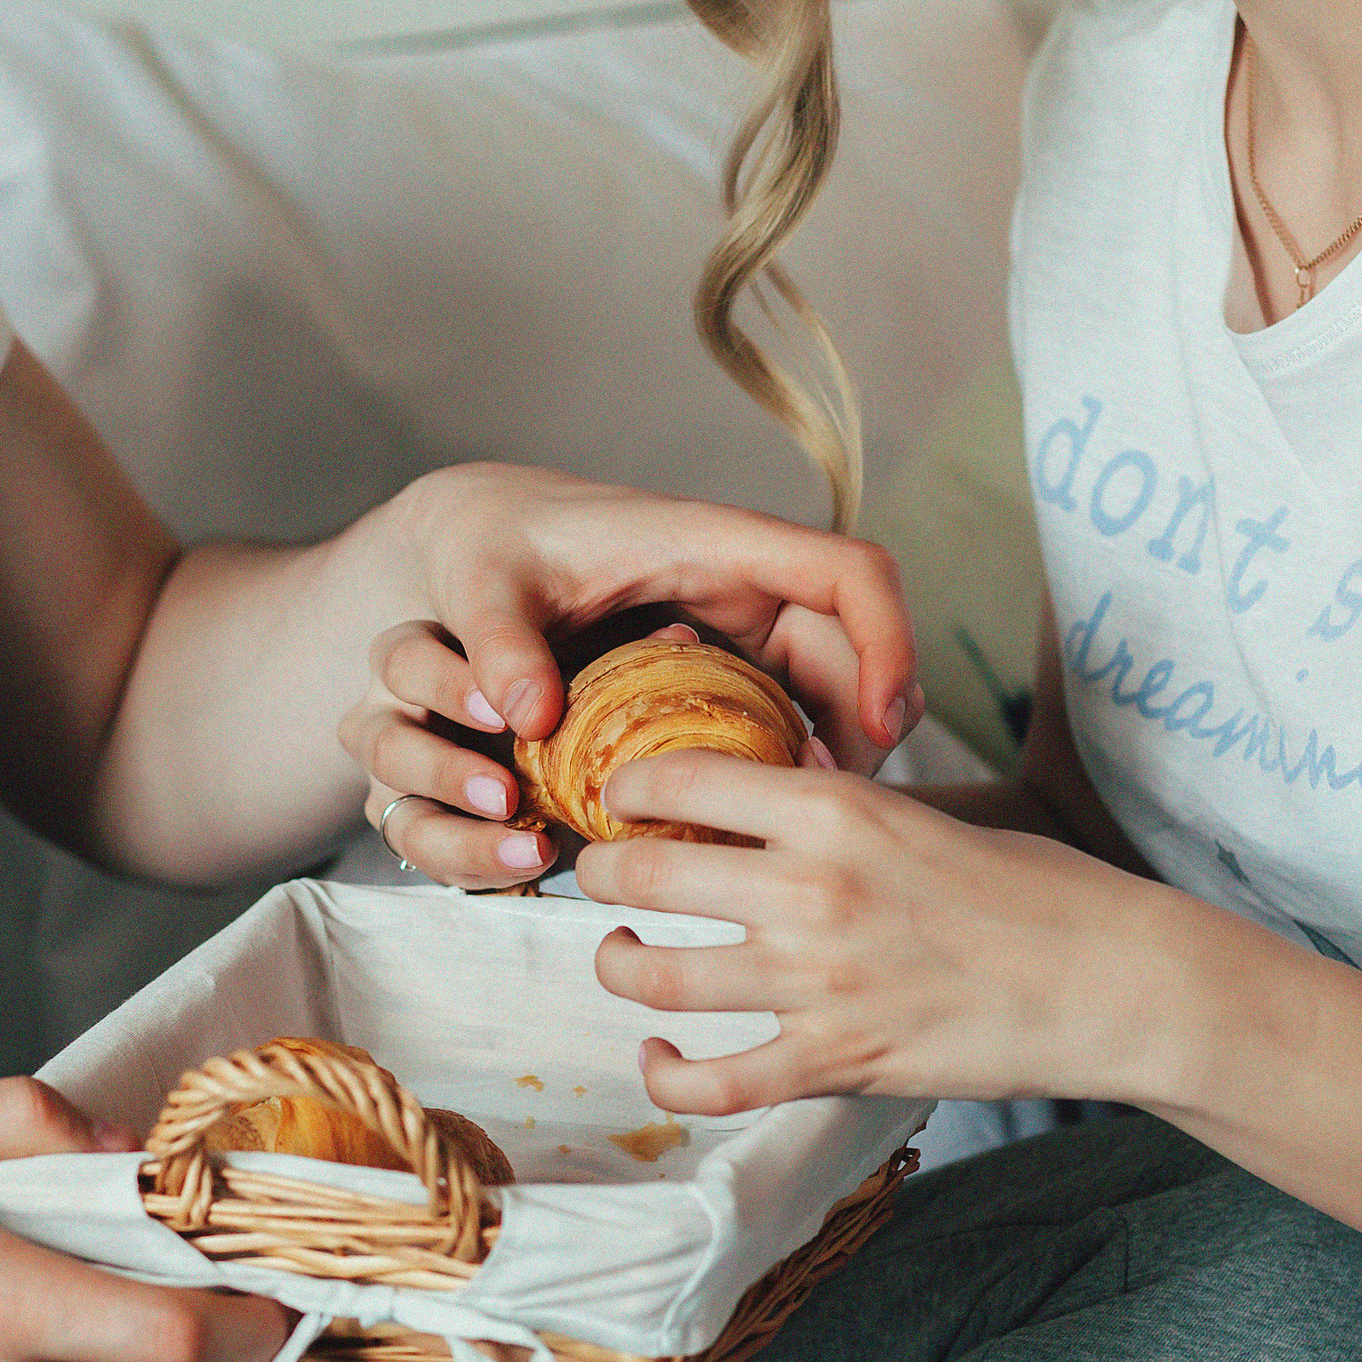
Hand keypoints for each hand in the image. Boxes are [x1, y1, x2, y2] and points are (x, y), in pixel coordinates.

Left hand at [338, 463, 920, 889]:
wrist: (472, 536)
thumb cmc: (486, 545)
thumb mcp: (483, 586)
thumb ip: (501, 642)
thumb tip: (529, 716)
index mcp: (714, 542)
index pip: (850, 571)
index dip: (889, 639)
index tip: (884, 721)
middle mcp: (743, 579)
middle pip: (855, 643)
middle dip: (871, 721)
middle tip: (851, 807)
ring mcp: (737, 622)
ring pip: (828, 682)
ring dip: (837, 747)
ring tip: (816, 826)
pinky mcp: (719, 661)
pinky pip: (783, 705)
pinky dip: (788, 757)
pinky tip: (765, 819)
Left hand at [576, 751, 1185, 1111]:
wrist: (1109, 981)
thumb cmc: (1036, 889)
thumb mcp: (930, 813)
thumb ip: (838, 811)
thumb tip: (761, 798)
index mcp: (835, 809)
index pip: (679, 778)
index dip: (629, 787)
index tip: (620, 796)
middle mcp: (808, 890)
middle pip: (640, 873)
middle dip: (600, 873)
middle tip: (602, 875)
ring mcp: (815, 984)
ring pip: (652, 978)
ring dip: (617, 965)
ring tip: (622, 955)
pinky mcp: (833, 1063)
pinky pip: (710, 1083)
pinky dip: (665, 1075)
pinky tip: (660, 1057)